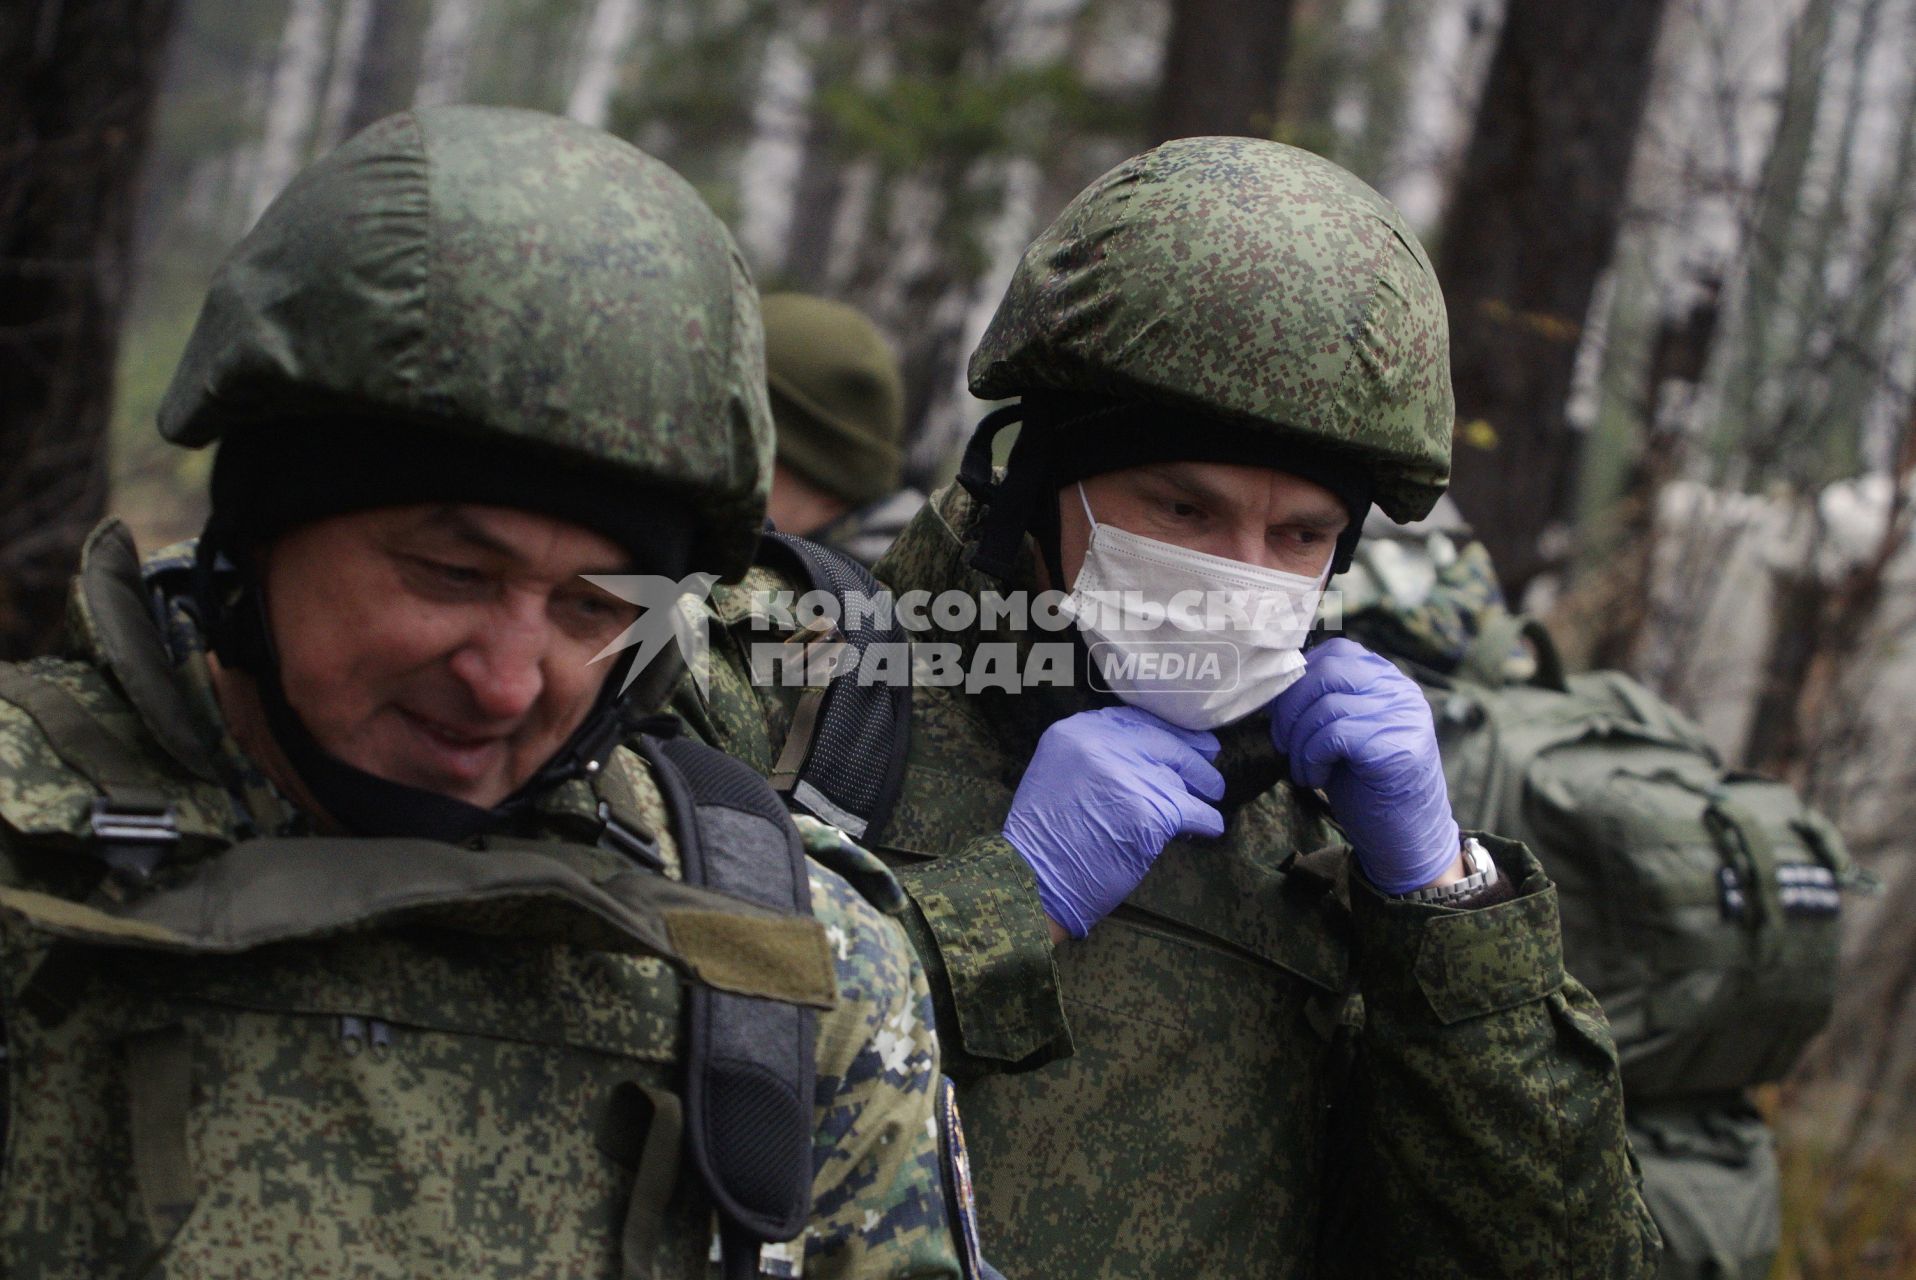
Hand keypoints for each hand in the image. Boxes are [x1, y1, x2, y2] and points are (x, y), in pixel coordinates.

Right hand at [1004, 705, 1225, 937]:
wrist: (1035, 881)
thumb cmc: (1043, 838)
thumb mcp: (1056, 773)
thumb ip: (1093, 754)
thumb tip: (1141, 751)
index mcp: (1075, 733)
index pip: (1134, 719)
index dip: (1163, 729)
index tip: (1181, 736)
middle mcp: (1103, 746)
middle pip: (1163, 741)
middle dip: (1192, 753)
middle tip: (1209, 758)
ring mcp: (1130, 777)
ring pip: (1182, 775)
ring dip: (1201, 786)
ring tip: (1211, 793)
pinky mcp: (1153, 813)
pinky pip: (1195, 812)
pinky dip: (1206, 821)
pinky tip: (1209, 826)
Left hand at [1268, 638, 1459, 893]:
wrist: (1404, 839)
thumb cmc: (1366, 786)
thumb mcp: (1341, 734)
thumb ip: (1322, 702)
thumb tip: (1273, 683)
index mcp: (1388, 680)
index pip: (1336, 652)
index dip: (1298, 679)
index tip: (1283, 715)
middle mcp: (1401, 690)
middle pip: (1328, 671)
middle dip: (1290, 708)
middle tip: (1283, 743)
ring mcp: (1404, 716)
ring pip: (1327, 705)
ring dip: (1299, 742)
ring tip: (1302, 769)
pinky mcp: (1398, 747)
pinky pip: (1335, 735)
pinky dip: (1312, 757)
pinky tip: (1316, 778)